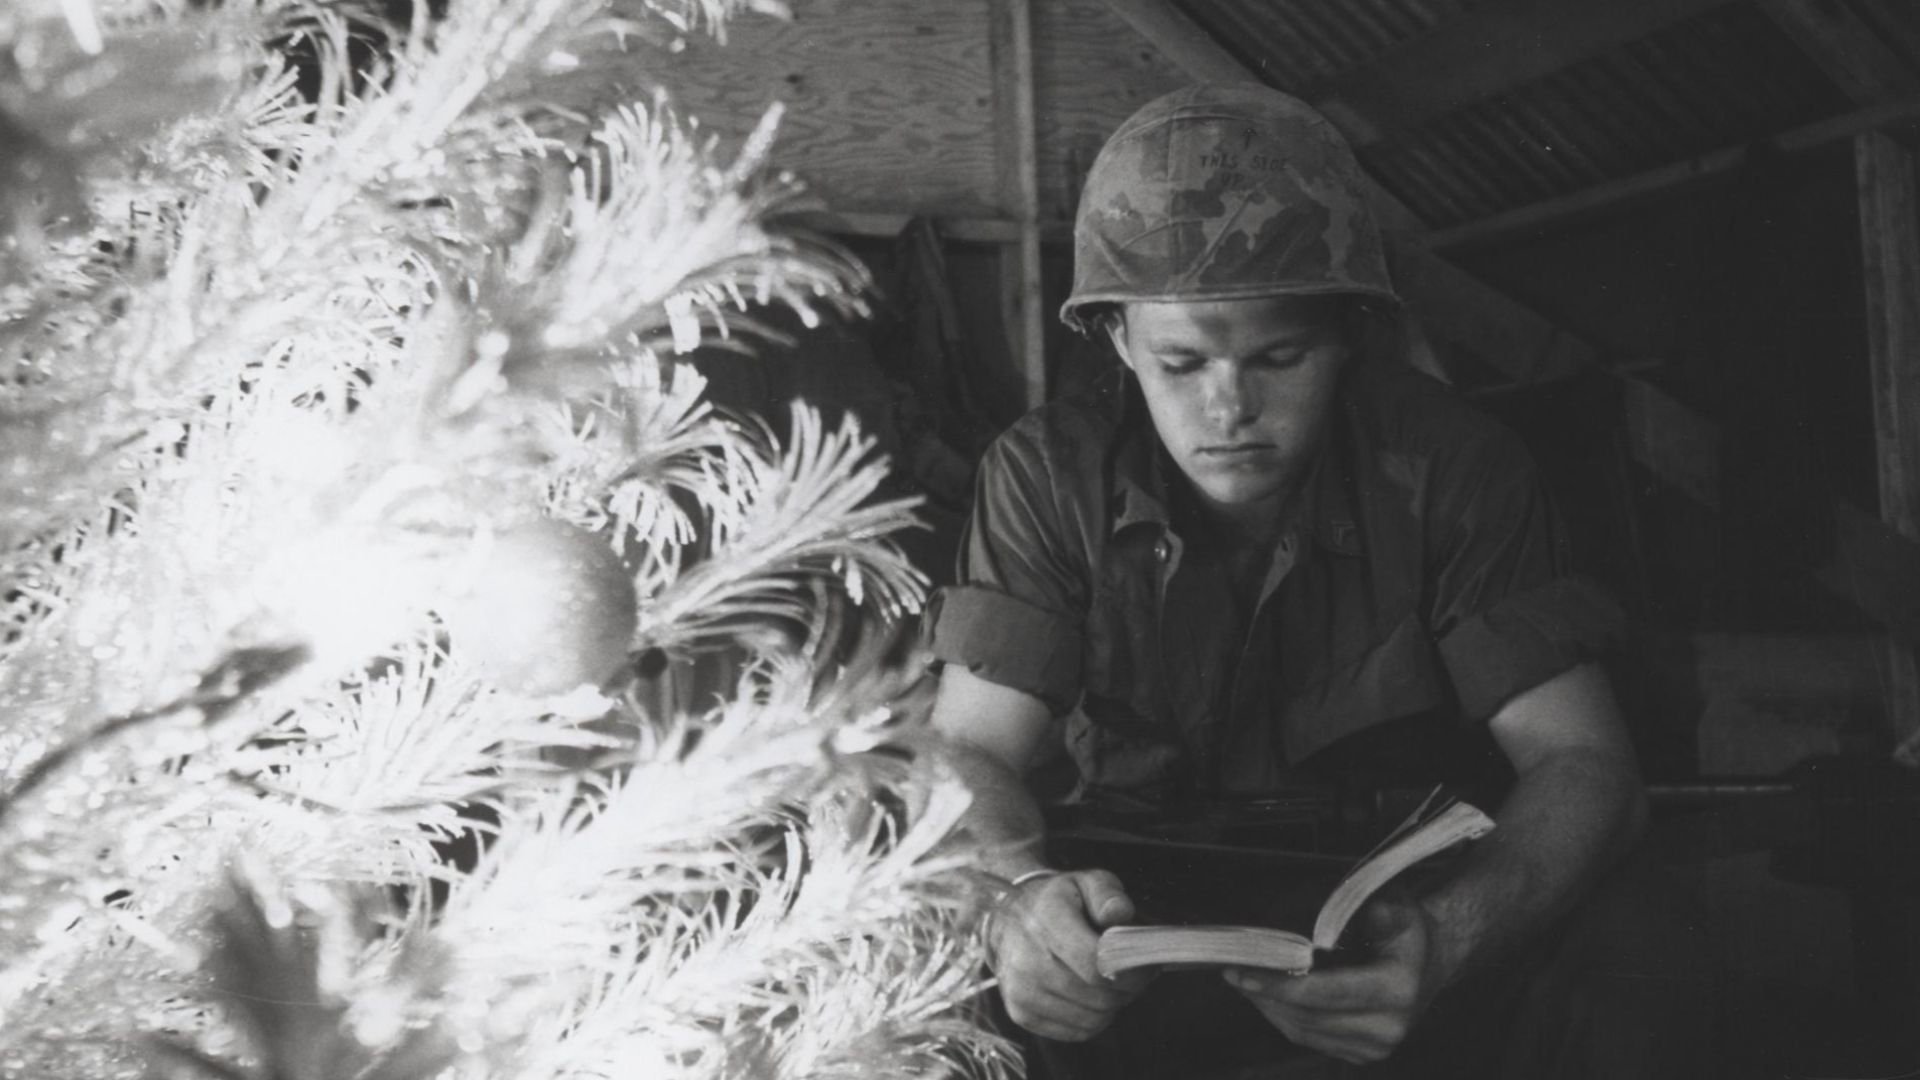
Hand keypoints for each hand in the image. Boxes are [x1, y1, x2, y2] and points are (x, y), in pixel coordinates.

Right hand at [989, 869, 1152, 1041]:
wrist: (1006, 918)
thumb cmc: (1058, 901)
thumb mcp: (1086, 882)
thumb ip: (1108, 894)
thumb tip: (1119, 915)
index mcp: (1045, 919)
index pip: (1095, 963)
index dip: (1129, 971)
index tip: (1145, 965)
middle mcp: (1027, 959)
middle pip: (1098, 996)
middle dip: (1126, 989)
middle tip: (1133, 975)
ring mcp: (1021, 991)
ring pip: (1092, 1019)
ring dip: (1112, 1005)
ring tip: (1112, 983)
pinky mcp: (1021, 1014)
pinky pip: (1077, 1032)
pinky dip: (1094, 1019)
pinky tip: (1091, 995)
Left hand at [1222, 897, 1440, 1064]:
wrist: (1432, 960)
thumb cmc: (1405, 928)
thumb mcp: (1393, 904)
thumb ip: (1355, 908)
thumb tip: (1313, 924)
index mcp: (1396, 989)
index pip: (1324, 993)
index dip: (1279, 984)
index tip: (1242, 972)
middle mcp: (1388, 1027)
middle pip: (1307, 1016)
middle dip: (1265, 994)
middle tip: (1231, 971)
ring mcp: (1376, 1047)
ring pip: (1303, 1031)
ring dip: (1268, 1006)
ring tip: (1243, 980)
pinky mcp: (1363, 1054)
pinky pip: (1310, 1038)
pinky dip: (1283, 1016)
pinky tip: (1267, 994)